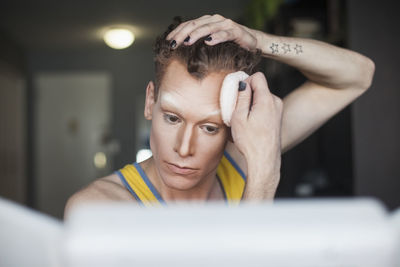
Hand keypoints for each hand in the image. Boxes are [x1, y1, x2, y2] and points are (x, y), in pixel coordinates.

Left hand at [166, 14, 258, 50]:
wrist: (252, 42)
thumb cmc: (230, 45)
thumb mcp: (212, 43)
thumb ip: (200, 42)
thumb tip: (182, 49)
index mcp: (207, 22)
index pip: (188, 25)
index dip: (177, 32)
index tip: (168, 41)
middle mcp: (215, 20)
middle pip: (195, 25)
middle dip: (182, 34)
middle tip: (173, 44)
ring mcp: (226, 24)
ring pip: (208, 27)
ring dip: (196, 34)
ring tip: (187, 42)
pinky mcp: (236, 31)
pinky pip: (225, 33)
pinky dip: (216, 37)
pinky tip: (209, 41)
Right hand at [230, 72, 282, 198]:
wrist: (264, 160)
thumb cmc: (250, 142)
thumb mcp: (239, 117)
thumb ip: (241, 97)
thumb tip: (242, 82)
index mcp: (267, 100)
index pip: (258, 77)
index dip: (245, 82)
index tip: (238, 94)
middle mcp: (276, 102)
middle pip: (259, 87)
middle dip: (247, 95)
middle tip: (237, 111)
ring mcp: (278, 110)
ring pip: (261, 97)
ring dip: (251, 104)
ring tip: (244, 120)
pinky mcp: (277, 117)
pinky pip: (265, 107)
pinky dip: (256, 111)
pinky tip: (250, 125)